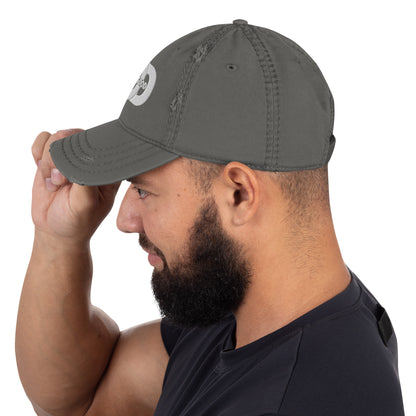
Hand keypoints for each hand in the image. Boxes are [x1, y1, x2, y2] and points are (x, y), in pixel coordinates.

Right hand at [31, 129, 120, 244]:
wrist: (55, 230)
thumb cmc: (77, 221)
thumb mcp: (85, 205)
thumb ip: (85, 180)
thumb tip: (80, 157)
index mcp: (109, 169)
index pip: (101, 143)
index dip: (84, 153)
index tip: (72, 176)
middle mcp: (92, 158)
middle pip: (76, 135)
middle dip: (62, 158)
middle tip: (61, 182)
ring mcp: (72, 156)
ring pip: (58, 136)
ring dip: (49, 160)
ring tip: (54, 183)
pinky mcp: (54, 156)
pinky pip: (43, 139)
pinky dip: (38, 155)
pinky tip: (45, 174)